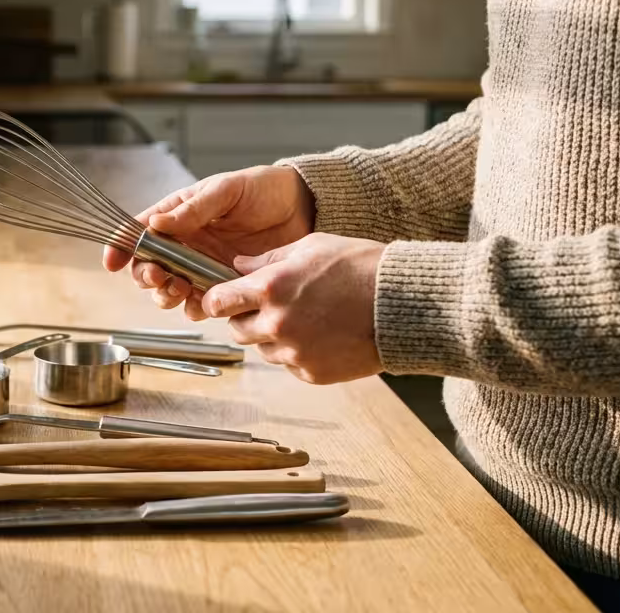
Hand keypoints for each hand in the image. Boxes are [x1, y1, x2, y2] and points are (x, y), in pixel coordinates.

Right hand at [102, 166, 315, 317]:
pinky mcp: (223, 284)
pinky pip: (200, 303)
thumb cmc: (262, 190)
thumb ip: (193, 209)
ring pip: (169, 289)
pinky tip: (202, 303)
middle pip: (149, 267)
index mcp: (178, 215)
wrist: (302, 209)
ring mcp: (202, 266)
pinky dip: (195, 308)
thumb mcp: (226, 190)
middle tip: (159, 276)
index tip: (113, 260)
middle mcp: (185, 243)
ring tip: (180, 288)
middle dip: (146, 276)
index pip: (139, 231)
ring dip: (166, 294)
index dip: (121, 246)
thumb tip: (156, 223)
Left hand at [201, 233, 385, 384]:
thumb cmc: (362, 268)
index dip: (216, 300)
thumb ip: (268, 259)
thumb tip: (239, 266)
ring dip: (272, 337)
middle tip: (269, 306)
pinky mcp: (312, 373)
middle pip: (236, 330)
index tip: (220, 300)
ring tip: (304, 318)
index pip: (218, 302)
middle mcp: (277, 324)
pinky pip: (289, 365)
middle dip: (245, 318)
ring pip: (263, 349)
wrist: (403, 305)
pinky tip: (321, 334)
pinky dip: (297, 353)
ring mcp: (294, 352)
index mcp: (271, 288)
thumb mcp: (311, 247)